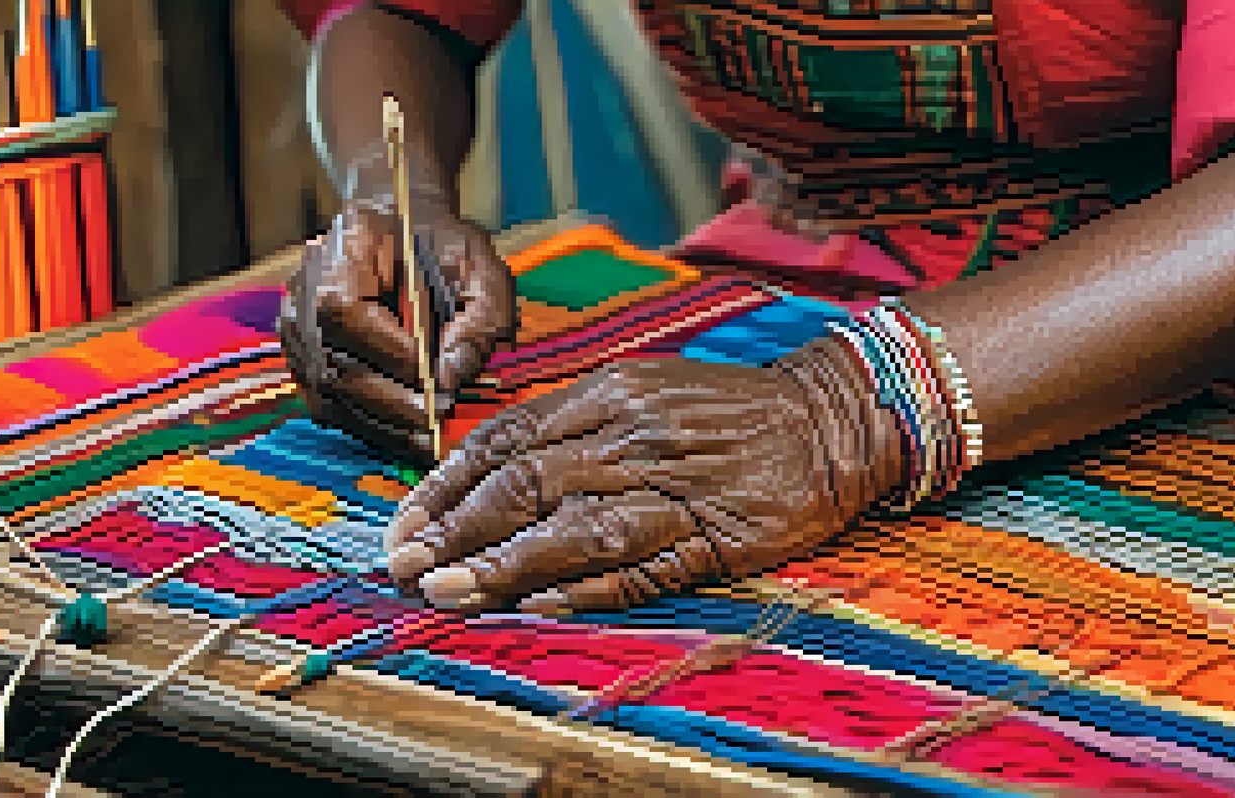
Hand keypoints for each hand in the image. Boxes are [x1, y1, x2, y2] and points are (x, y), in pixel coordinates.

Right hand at [279, 187, 514, 460]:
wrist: (408, 232)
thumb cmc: (447, 251)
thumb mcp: (481, 273)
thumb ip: (477, 321)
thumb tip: (450, 377)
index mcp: (343, 251)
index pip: (346, 311)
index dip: (388, 350)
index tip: (434, 377)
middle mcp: (304, 293)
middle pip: (332, 365)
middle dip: (391, 401)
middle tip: (438, 417)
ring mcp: (297, 331)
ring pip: (329, 395)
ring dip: (381, 423)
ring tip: (428, 436)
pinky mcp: (304, 363)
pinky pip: (330, 406)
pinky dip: (369, 424)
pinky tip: (408, 433)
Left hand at [384, 336, 909, 613]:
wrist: (830, 419)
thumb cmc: (728, 410)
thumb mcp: (645, 389)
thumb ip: (574, 425)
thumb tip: (491, 467)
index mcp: (610, 395)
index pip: (507, 439)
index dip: (447, 484)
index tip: (405, 523)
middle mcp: (633, 437)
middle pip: (527, 484)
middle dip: (456, 530)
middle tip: (403, 567)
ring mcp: (675, 489)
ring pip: (574, 529)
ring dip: (504, 564)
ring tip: (448, 594)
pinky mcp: (716, 537)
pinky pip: (642, 567)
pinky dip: (586, 588)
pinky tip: (538, 605)